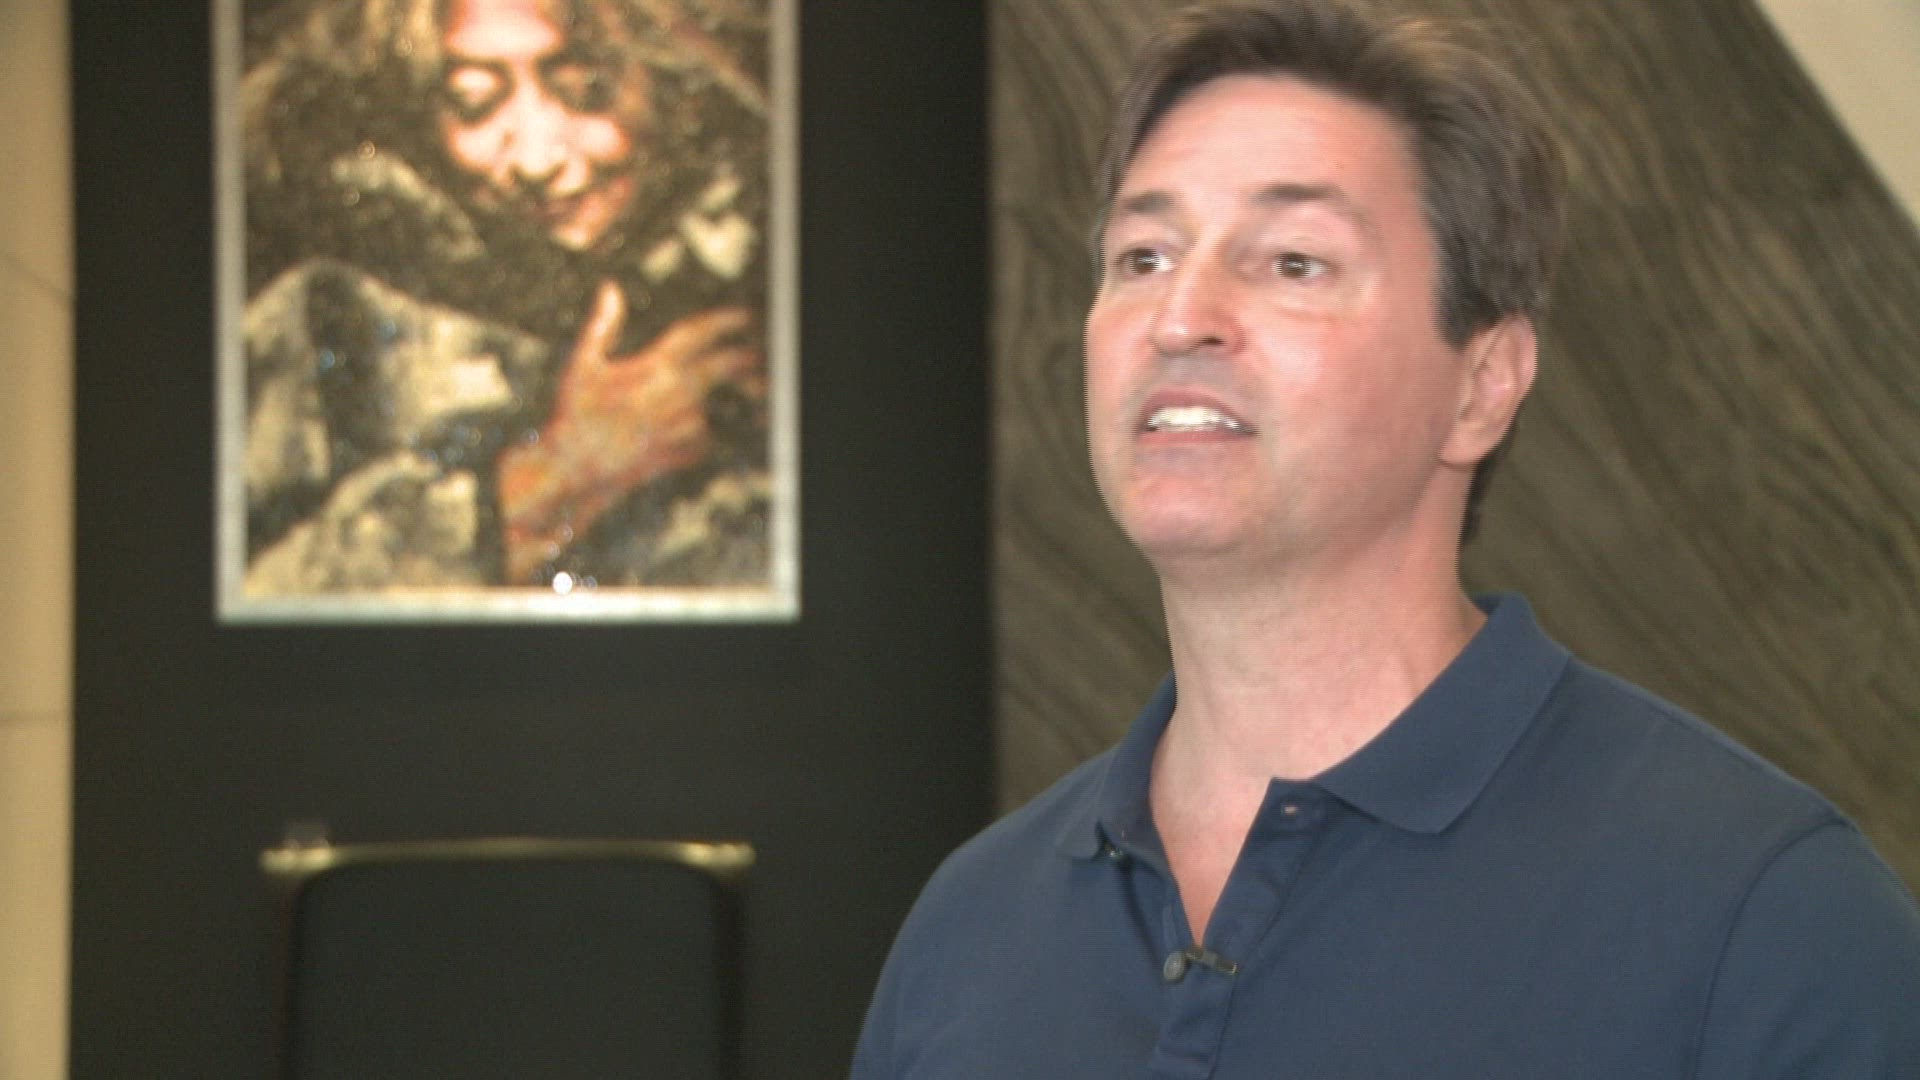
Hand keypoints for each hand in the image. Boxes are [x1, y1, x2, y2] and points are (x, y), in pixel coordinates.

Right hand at [497, 281, 763, 582]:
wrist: (571, 469)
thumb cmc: (573, 414)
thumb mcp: (582, 364)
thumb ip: (602, 324)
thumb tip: (611, 287)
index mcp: (652, 366)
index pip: (696, 334)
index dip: (724, 322)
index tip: (745, 317)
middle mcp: (672, 394)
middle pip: (720, 368)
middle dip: (741, 359)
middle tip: (754, 356)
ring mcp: (677, 426)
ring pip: (705, 408)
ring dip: (698, 407)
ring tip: (668, 413)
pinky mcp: (679, 453)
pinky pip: (700, 441)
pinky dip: (693, 439)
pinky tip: (668, 439)